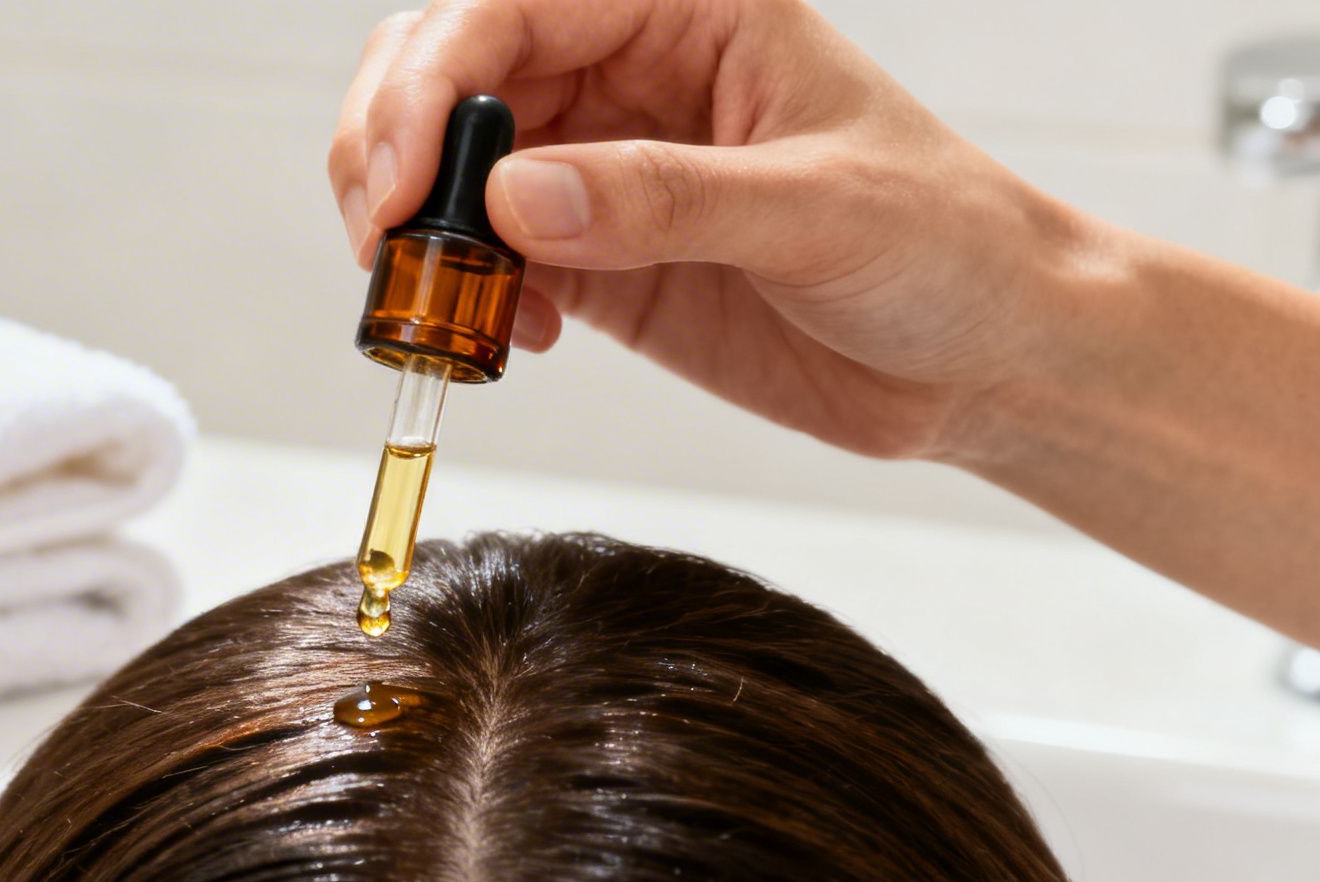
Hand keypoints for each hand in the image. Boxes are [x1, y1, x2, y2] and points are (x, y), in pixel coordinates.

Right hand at [329, 0, 1101, 460]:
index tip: (404, 184)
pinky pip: (487, 261)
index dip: (433, 84)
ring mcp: (602, 167)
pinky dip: (464, 300)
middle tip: (383, 242)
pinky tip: (508, 339)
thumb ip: (663, 199)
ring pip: (451, 169)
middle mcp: (628, 72)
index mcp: (685, 8)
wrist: (986, 358)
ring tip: (438, 307)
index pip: (513, 7)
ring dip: (415, 235)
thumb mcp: (818, 212)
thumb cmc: (947, 246)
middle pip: (449, 70)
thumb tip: (512, 201)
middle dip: (391, 147)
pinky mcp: (596, 257)